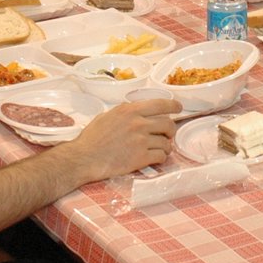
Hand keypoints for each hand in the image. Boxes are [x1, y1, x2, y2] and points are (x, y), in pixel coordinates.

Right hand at [65, 97, 179, 180]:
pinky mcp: (141, 158)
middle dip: (171, 130)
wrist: (84, 158)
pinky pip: (161, 156)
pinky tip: (155, 158)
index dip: (173, 106)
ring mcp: (141, 141)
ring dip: (166, 146)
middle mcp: (138, 123)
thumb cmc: (91, 138)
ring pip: (166, 142)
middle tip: (168, 135)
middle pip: (168, 124)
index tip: (178, 108)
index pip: (160, 104)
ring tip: (160, 149)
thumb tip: (136, 111)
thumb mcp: (107, 116)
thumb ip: (124, 113)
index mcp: (130, 110)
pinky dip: (161, 157)